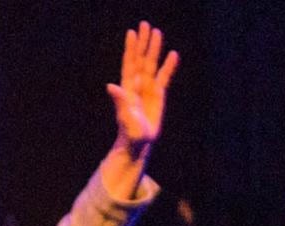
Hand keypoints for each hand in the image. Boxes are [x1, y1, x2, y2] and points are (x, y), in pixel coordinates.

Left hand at [106, 22, 178, 155]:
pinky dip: (169, 66)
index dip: (131, 48)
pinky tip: (173, 55)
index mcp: (127, 88)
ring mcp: (148, 88)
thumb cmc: (130, 132)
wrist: (138, 142)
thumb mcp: (125, 116)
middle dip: (143, 43)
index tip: (132, 33)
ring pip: (152, 64)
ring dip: (154, 49)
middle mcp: (137, 84)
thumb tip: (111, 86)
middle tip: (145, 25)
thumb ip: (120, 101)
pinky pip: (164, 77)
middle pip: (141, 59)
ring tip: (158, 32)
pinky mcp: (158, 95)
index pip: (130, 63)